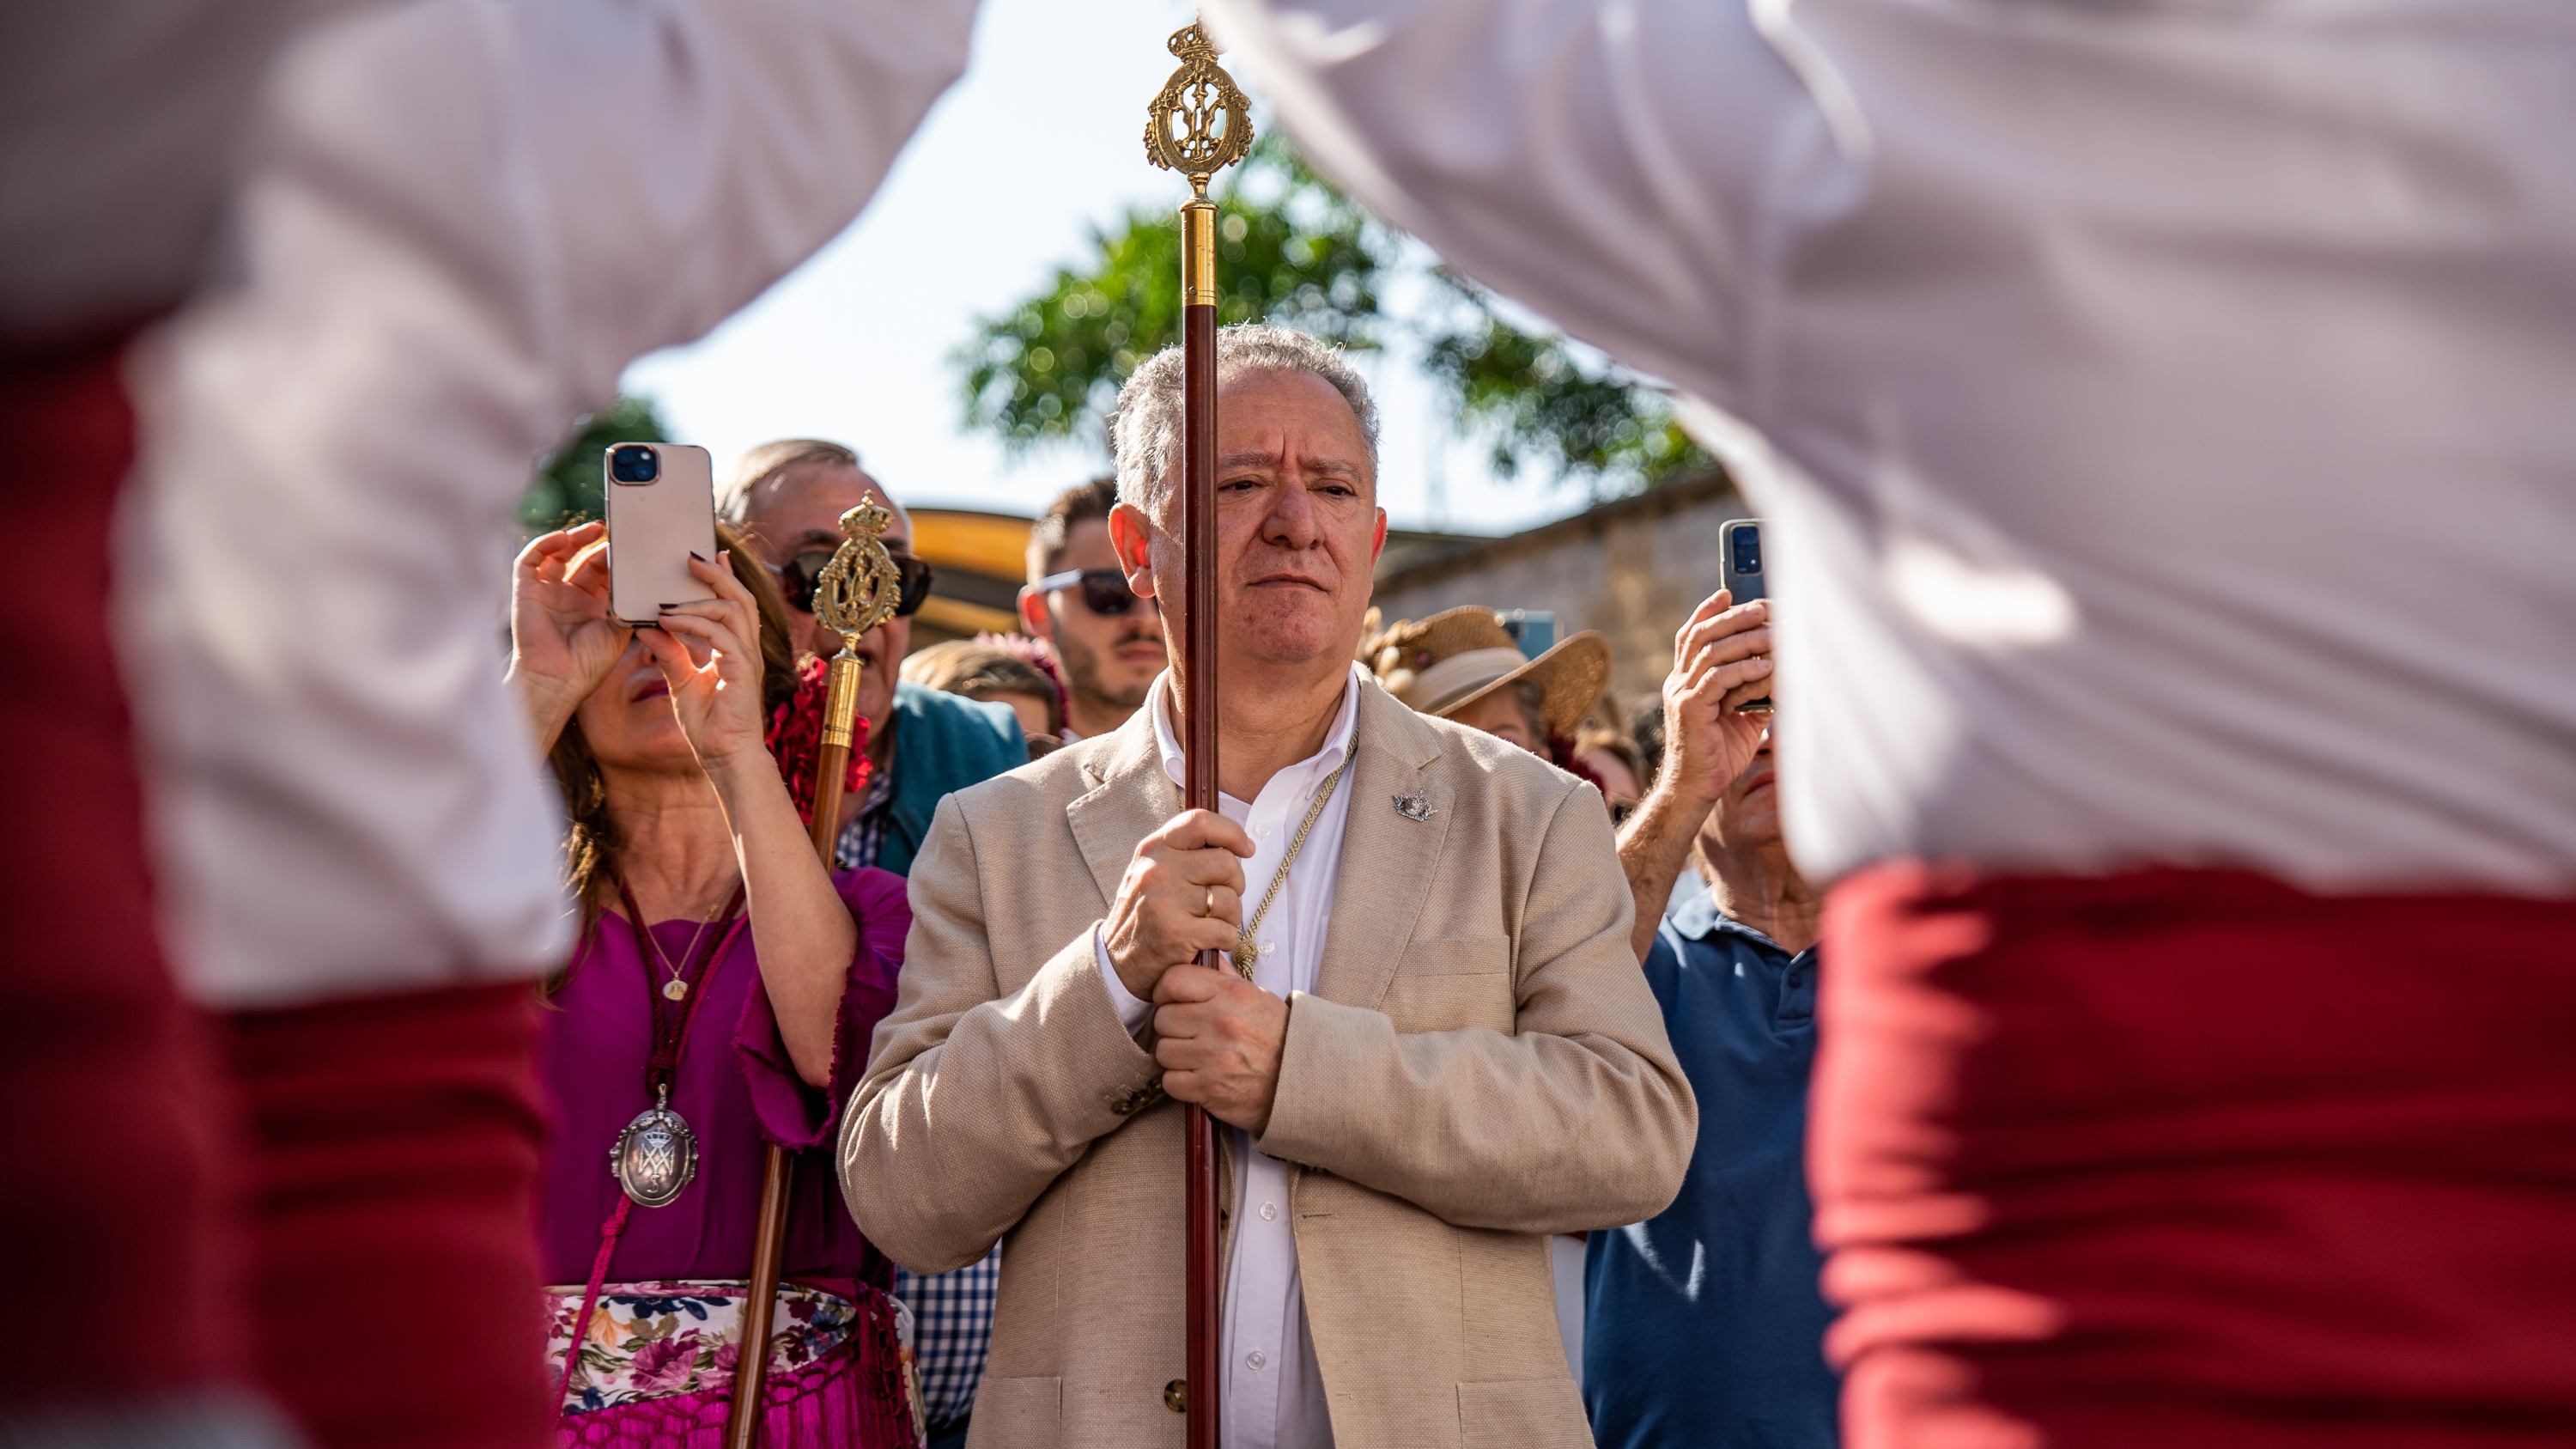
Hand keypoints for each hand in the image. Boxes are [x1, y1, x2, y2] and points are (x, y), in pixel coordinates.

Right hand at [508, 522, 627, 750]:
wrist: (558, 680)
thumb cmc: (590, 662)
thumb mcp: (620, 629)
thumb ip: (630, 603)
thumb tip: (650, 581)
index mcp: (594, 608)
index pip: (605, 573)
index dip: (617, 558)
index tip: (632, 544)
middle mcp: (570, 598)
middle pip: (584, 560)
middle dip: (600, 545)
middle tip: (617, 531)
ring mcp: (547, 593)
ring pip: (558, 555)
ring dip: (574, 539)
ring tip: (594, 529)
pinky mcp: (526, 591)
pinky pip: (530, 560)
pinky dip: (544, 544)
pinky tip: (562, 537)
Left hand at [637, 551, 770, 773]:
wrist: (724, 759)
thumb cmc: (709, 726)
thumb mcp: (681, 682)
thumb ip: (670, 654)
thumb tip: (648, 628)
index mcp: (736, 650)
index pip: (735, 604)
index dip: (725, 577)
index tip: (710, 554)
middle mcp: (746, 650)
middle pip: (740, 598)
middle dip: (717, 573)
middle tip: (691, 557)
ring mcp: (747, 660)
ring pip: (733, 611)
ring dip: (698, 601)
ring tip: (667, 600)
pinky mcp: (742, 673)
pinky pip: (721, 637)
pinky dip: (694, 625)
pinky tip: (669, 622)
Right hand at [1102, 810, 1251, 1001]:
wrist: (1115, 961)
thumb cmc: (1145, 913)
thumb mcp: (1153, 871)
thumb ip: (1185, 852)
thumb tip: (1235, 844)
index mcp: (1153, 848)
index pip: (1200, 821)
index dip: (1232, 832)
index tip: (1246, 849)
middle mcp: (1158, 870)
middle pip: (1226, 863)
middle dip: (1236, 883)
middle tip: (1222, 899)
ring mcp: (1165, 902)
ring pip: (1230, 899)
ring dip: (1231, 916)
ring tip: (1211, 923)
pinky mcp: (1175, 933)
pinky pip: (1227, 931)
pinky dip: (1225, 939)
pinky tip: (1208, 942)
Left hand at [1152, 963, 1287, 1134]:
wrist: (1302, 1080)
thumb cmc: (1277, 1037)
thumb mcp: (1257, 997)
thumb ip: (1225, 978)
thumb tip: (1203, 955)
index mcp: (1231, 993)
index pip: (1173, 980)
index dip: (1165, 991)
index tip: (1172, 1001)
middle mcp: (1221, 1021)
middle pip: (1162, 1018)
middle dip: (1172, 1028)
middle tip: (1190, 1034)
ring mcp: (1214, 1056)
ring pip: (1163, 1051)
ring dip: (1176, 1057)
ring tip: (1196, 1057)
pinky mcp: (1209, 1088)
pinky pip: (1170, 1081)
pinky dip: (1181, 1083)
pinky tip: (1199, 1078)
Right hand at [1659, 589, 1773, 814]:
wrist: (1696, 790)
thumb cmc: (1718, 755)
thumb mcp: (1741, 717)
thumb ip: (1754, 692)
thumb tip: (1781, 671)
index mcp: (1685, 680)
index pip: (1691, 634)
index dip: (1708, 610)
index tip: (1729, 592)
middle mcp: (1678, 681)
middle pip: (1701, 635)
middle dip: (1734, 617)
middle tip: (1764, 608)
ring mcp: (1680, 694)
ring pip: (1710, 652)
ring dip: (1745, 640)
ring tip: (1774, 634)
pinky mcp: (1689, 710)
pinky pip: (1716, 680)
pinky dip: (1743, 670)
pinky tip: (1766, 667)